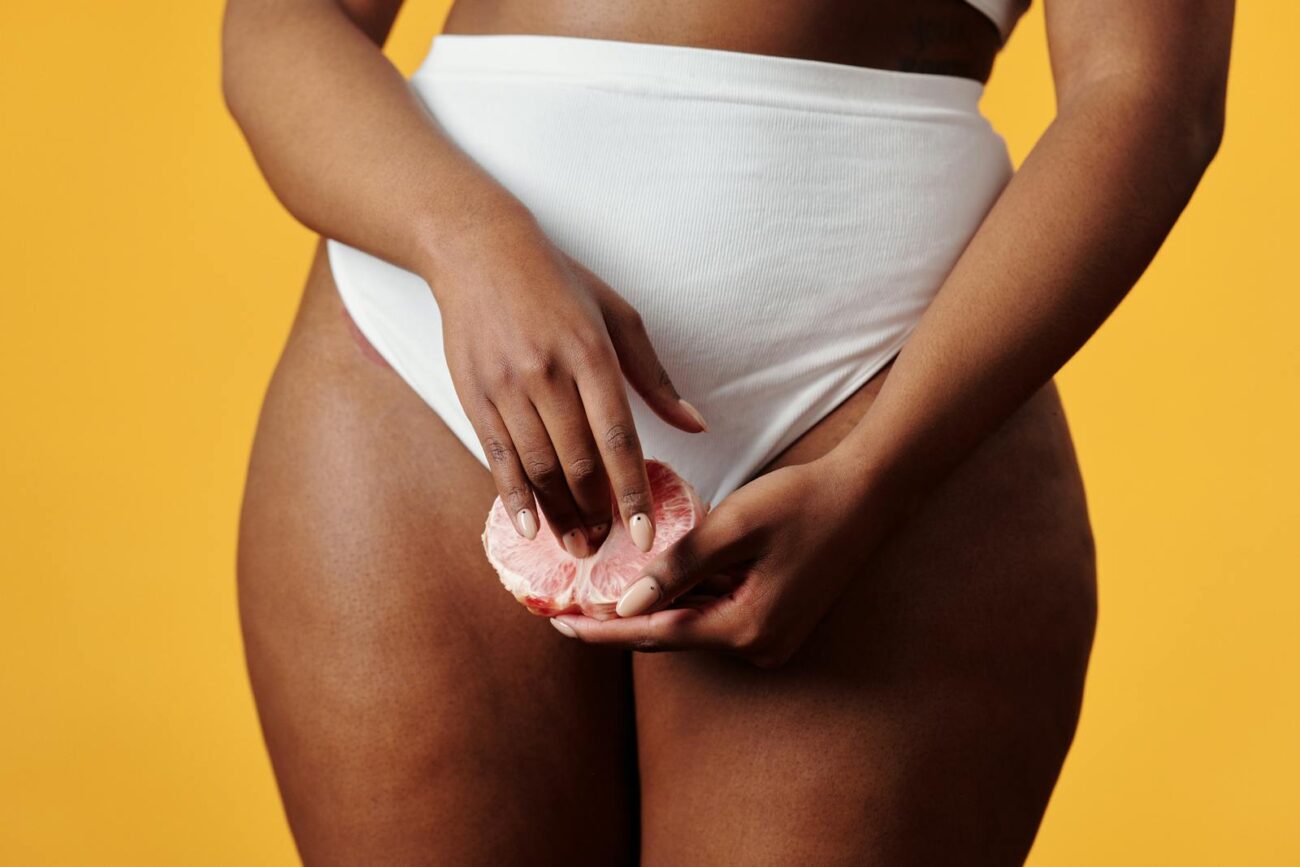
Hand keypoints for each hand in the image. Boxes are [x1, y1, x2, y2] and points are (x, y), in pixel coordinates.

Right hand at [433, 215, 708, 555]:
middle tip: (609, 545)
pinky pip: (498, 456)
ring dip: (560, 513)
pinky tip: (530, 526)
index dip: (633, 492)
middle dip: (596, 512)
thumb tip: (696, 424)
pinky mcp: (475, 395)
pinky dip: (515, 496)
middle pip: (577, 461)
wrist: (479, 250)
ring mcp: (507, 386)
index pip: (618, 438)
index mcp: (591, 354)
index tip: (647, 533)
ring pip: (538, 466)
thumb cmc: (559, 283)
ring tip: (577, 543)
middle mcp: (548, 373)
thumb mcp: (617, 316)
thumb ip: (654, 377)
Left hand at [549, 451, 891, 667]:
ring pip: (694, 625)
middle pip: (673, 635)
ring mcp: (771, 638)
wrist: (867, 495)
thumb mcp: (735, 526)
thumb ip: (680, 565)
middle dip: (621, 620)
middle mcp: (759, 645)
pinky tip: (656, 578)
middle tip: (568, 604)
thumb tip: (624, 606)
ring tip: (599, 590)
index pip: (657, 634)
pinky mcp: (777, 622)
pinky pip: (717, 615)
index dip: (602, 631)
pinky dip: (687, 599)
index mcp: (747, 626)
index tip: (558, 626)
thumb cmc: (802, 501)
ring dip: (654, 607)